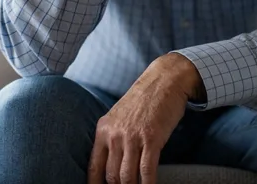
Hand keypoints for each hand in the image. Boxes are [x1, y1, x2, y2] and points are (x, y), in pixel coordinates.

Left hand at [87, 54, 203, 183]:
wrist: (162, 82)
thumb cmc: (142, 102)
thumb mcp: (118, 117)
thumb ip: (112, 139)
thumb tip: (110, 167)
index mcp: (103, 129)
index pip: (94, 167)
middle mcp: (114, 134)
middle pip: (111, 176)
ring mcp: (132, 137)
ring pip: (127, 177)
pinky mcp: (151, 139)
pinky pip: (146, 171)